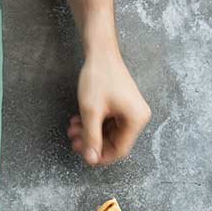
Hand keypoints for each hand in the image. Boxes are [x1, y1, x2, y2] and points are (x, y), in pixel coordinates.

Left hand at [67, 45, 150, 165]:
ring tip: (73, 129)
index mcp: (136, 120)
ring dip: (90, 133)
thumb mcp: (91, 111)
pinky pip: (109, 122)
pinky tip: (79, 121)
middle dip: (92, 142)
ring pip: (109, 132)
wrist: (100, 51)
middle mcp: (138, 117)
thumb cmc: (99, 77)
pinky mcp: (123, 106)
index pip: (120, 149)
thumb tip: (91, 159)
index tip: (85, 155)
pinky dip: (94, 123)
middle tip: (74, 141)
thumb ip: (91, 137)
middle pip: (114, 141)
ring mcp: (131, 111)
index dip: (101, 155)